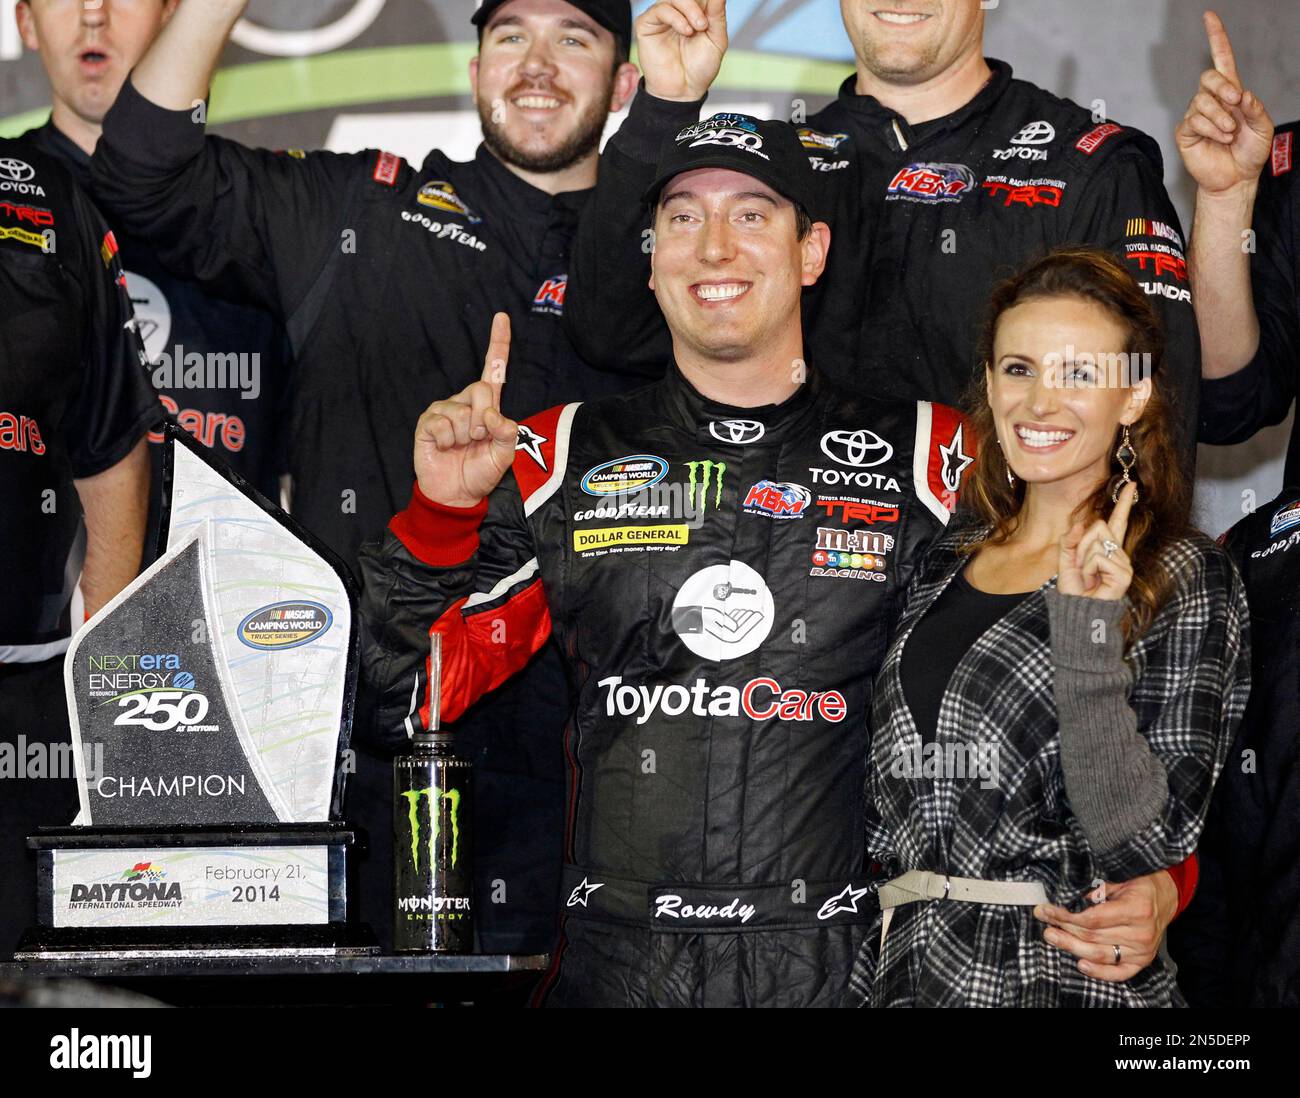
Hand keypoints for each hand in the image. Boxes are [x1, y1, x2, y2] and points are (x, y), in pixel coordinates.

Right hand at [413, 313, 517, 507]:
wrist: (456, 494)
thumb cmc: (480, 472)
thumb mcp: (503, 456)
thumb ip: (507, 434)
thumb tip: (495, 415)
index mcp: (486, 405)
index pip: (493, 370)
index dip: (498, 343)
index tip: (502, 317)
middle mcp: (465, 402)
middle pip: (480, 389)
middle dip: (483, 420)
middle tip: (477, 439)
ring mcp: (444, 409)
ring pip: (462, 411)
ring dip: (465, 435)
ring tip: (460, 447)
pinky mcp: (428, 422)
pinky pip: (443, 423)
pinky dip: (448, 440)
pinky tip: (445, 448)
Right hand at [636, 0, 727, 101]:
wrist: (684, 91)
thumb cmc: (699, 68)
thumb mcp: (717, 39)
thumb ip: (717, 14)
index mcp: (693, 13)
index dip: (706, 1)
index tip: (712, 14)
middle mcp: (677, 12)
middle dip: (697, 4)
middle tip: (704, 24)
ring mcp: (661, 17)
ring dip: (688, 8)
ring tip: (697, 28)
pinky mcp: (647, 25)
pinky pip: (660, 9)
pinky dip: (675, 17)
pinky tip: (685, 31)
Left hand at [1034, 869, 1178, 981]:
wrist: (1167, 896)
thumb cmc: (1139, 884)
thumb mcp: (1119, 878)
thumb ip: (1096, 889)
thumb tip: (1068, 898)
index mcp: (1136, 909)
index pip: (1092, 919)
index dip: (1066, 916)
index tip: (1047, 910)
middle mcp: (1141, 933)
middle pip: (1093, 937)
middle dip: (1064, 930)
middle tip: (1044, 924)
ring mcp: (1143, 951)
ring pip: (1100, 954)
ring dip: (1072, 947)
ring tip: (1052, 938)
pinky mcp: (1143, 961)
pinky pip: (1119, 973)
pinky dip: (1099, 972)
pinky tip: (1080, 964)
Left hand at [1057, 481, 1135, 599]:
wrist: (1077, 610)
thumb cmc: (1074, 589)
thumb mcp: (1065, 560)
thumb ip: (1070, 540)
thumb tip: (1081, 524)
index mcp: (1106, 548)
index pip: (1116, 521)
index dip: (1124, 503)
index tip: (1131, 484)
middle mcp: (1118, 552)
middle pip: (1099, 525)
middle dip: (1082, 543)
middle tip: (1081, 566)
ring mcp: (1123, 563)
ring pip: (1097, 541)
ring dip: (1084, 559)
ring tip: (1087, 575)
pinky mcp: (1124, 573)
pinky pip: (1099, 556)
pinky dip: (1089, 567)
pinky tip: (1094, 580)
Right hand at [1175, 11, 1272, 194]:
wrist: (1235, 179)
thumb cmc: (1250, 153)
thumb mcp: (1264, 127)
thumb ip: (1256, 108)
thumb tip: (1242, 94)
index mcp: (1231, 93)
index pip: (1221, 60)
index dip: (1215, 37)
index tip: (1209, 16)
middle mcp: (1211, 100)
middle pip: (1208, 78)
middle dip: (1223, 88)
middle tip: (1235, 103)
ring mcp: (1196, 115)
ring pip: (1202, 102)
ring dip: (1221, 117)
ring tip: (1231, 133)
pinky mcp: (1186, 132)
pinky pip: (1195, 121)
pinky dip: (1212, 129)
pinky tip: (1221, 138)